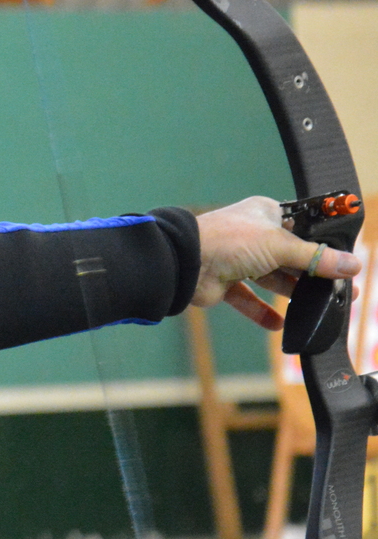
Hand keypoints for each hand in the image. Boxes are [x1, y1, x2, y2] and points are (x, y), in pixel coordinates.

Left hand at [193, 195, 361, 329]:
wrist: (184, 262)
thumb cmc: (229, 240)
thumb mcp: (280, 245)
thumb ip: (316, 258)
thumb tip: (353, 265)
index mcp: (265, 214)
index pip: (302, 228)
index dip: (322, 244)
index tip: (346, 260)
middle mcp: (252, 235)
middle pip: (291, 256)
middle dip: (314, 273)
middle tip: (343, 290)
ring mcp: (238, 259)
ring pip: (272, 278)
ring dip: (293, 293)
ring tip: (323, 307)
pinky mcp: (225, 282)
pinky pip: (248, 299)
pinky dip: (262, 312)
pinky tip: (279, 324)